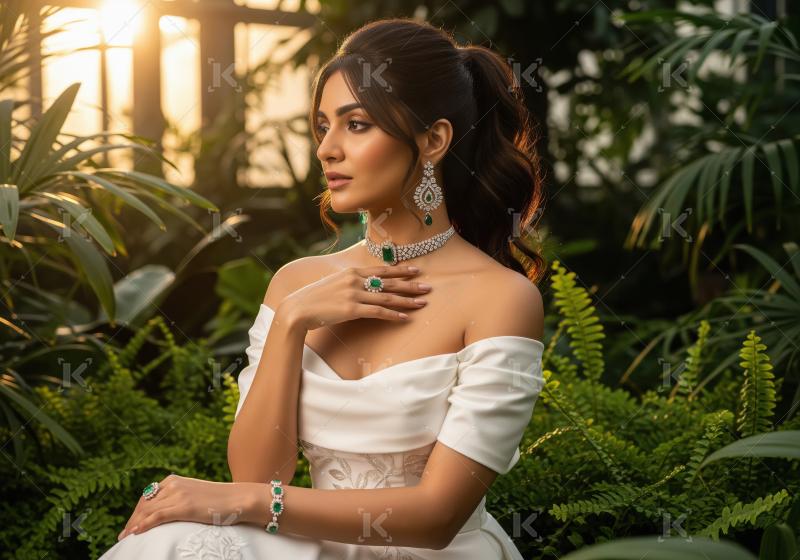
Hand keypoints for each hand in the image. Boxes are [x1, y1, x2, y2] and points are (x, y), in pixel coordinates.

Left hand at [117, 474, 253, 540]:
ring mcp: (178, 494)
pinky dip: (143, 524)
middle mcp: (173, 484)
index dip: (136, 512)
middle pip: (144, 504)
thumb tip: (165, 511)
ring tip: (125, 537)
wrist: (238, 499)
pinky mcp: (184, 506)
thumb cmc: (219, 501)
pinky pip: (157, 516)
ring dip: (134, 524)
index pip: (147, 497)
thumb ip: (178, 498)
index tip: (131, 525)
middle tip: (124, 535)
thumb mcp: (194, 495)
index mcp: (174, 480)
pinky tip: (135, 532)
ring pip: (148, 511)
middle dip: (132, 519)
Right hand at [278, 265, 430, 330]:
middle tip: (427, 287)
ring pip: (387, 297)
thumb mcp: (333, 283)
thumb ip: (350, 282)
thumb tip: (363, 285)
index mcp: (352, 272)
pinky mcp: (352, 310)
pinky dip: (394, 314)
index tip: (416, 271)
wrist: (298, 309)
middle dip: (410, 285)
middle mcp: (355, 280)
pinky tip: (406, 317)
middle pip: (389, 283)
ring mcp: (354, 294)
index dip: (401, 271)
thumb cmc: (314, 298)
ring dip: (407, 300)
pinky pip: (378, 312)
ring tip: (422, 302)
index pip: (382, 270)